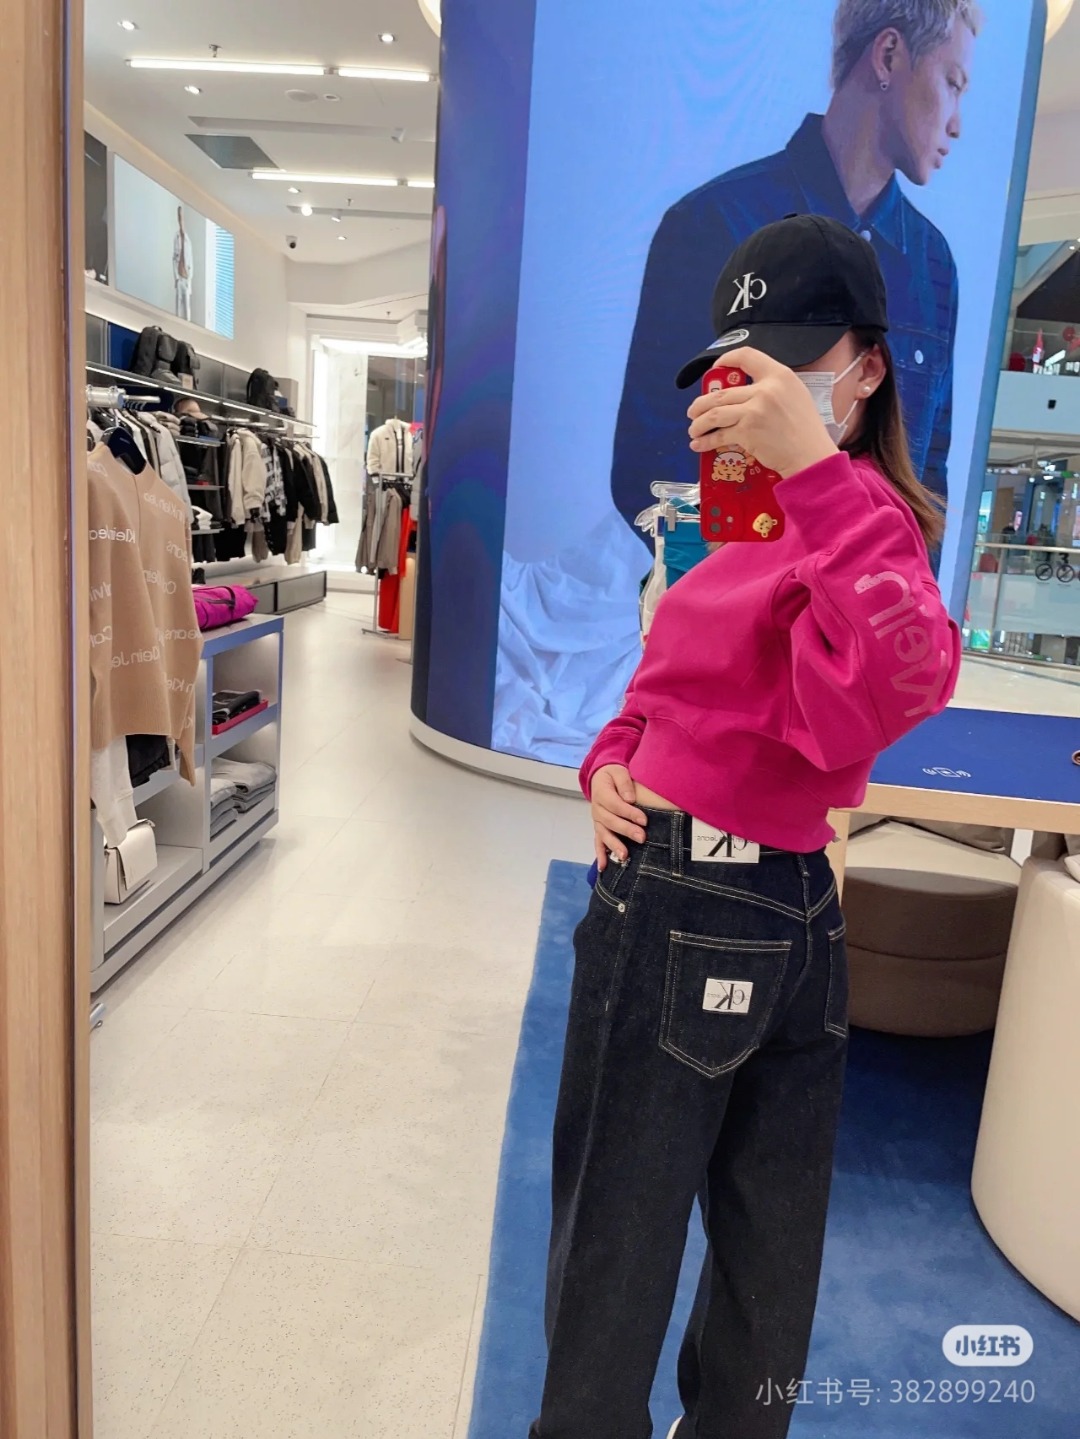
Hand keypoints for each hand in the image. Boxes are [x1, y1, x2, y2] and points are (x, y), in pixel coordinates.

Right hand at [590, 765, 647, 868]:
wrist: (601, 777)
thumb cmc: (613, 775)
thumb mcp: (618, 771)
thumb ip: (624, 783)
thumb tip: (630, 799)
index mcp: (601, 793)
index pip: (615, 804)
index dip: (629, 813)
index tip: (644, 820)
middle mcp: (597, 809)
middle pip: (611, 821)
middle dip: (626, 830)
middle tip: (642, 838)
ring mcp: (597, 820)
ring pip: (604, 834)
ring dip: (614, 845)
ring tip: (624, 856)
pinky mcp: (599, 828)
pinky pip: (598, 842)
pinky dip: (600, 855)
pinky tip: (604, 867)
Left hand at [687, 347, 838, 478]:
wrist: (811, 457)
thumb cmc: (806, 430)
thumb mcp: (796, 395)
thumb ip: (772, 387)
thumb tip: (745, 390)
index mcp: (779, 375)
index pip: (747, 356)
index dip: (726, 360)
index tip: (715, 370)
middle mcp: (765, 389)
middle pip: (722, 392)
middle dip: (701, 403)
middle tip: (694, 411)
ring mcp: (754, 410)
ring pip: (714, 413)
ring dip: (699, 422)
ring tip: (694, 428)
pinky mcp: (747, 432)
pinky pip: (718, 435)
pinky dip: (705, 441)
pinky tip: (699, 444)